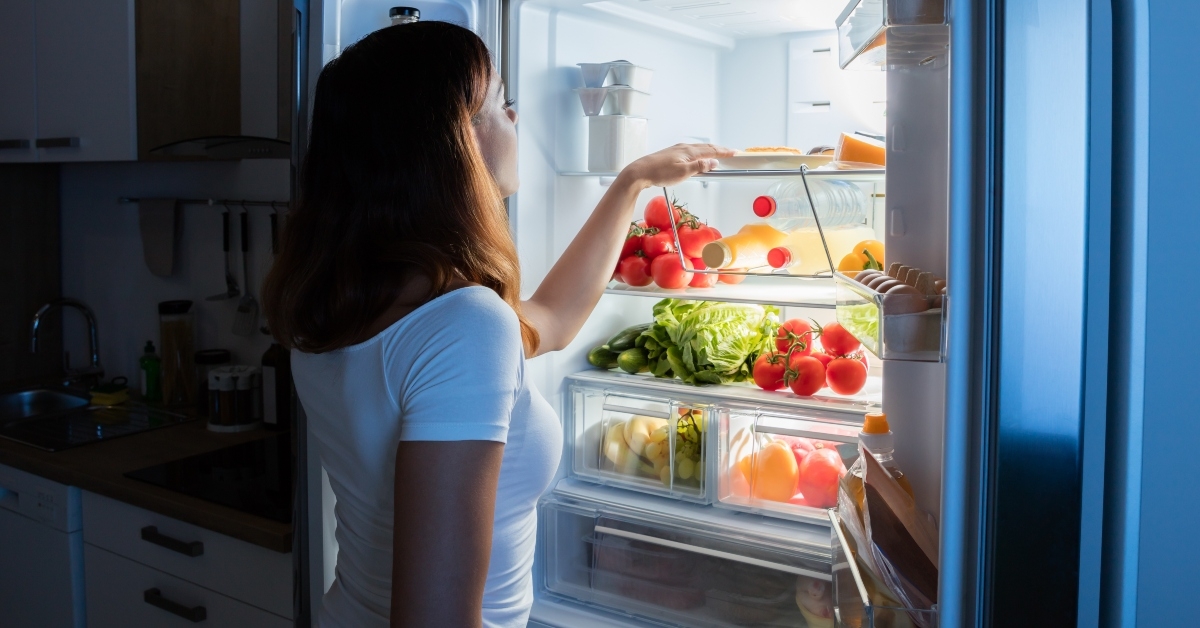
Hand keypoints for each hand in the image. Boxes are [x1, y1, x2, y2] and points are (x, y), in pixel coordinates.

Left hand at [619, 143, 735, 189]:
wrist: (640, 172)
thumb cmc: (659, 173)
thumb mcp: (683, 173)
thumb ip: (700, 167)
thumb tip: (714, 162)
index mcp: (689, 151)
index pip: (711, 151)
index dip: (724, 152)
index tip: (735, 152)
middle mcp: (684, 148)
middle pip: (706, 148)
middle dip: (720, 150)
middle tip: (730, 152)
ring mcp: (677, 150)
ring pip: (699, 149)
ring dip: (710, 151)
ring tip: (718, 154)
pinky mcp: (672, 154)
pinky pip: (691, 152)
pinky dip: (700, 153)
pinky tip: (698, 158)